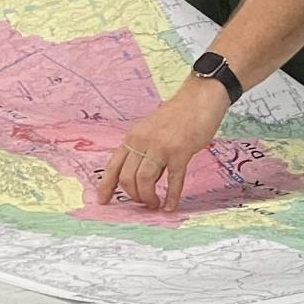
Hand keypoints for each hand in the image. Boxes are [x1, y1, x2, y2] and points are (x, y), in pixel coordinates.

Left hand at [94, 81, 228, 212]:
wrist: (200, 98)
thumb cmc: (179, 115)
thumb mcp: (151, 130)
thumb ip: (144, 151)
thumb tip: (145, 180)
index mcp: (133, 137)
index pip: (113, 166)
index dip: (106, 186)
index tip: (104, 201)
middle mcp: (143, 141)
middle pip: (127, 177)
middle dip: (134, 195)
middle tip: (143, 202)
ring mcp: (161, 146)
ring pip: (145, 180)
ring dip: (148, 198)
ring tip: (154, 204)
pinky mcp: (181, 151)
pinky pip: (173, 180)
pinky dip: (171, 196)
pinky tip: (170, 206)